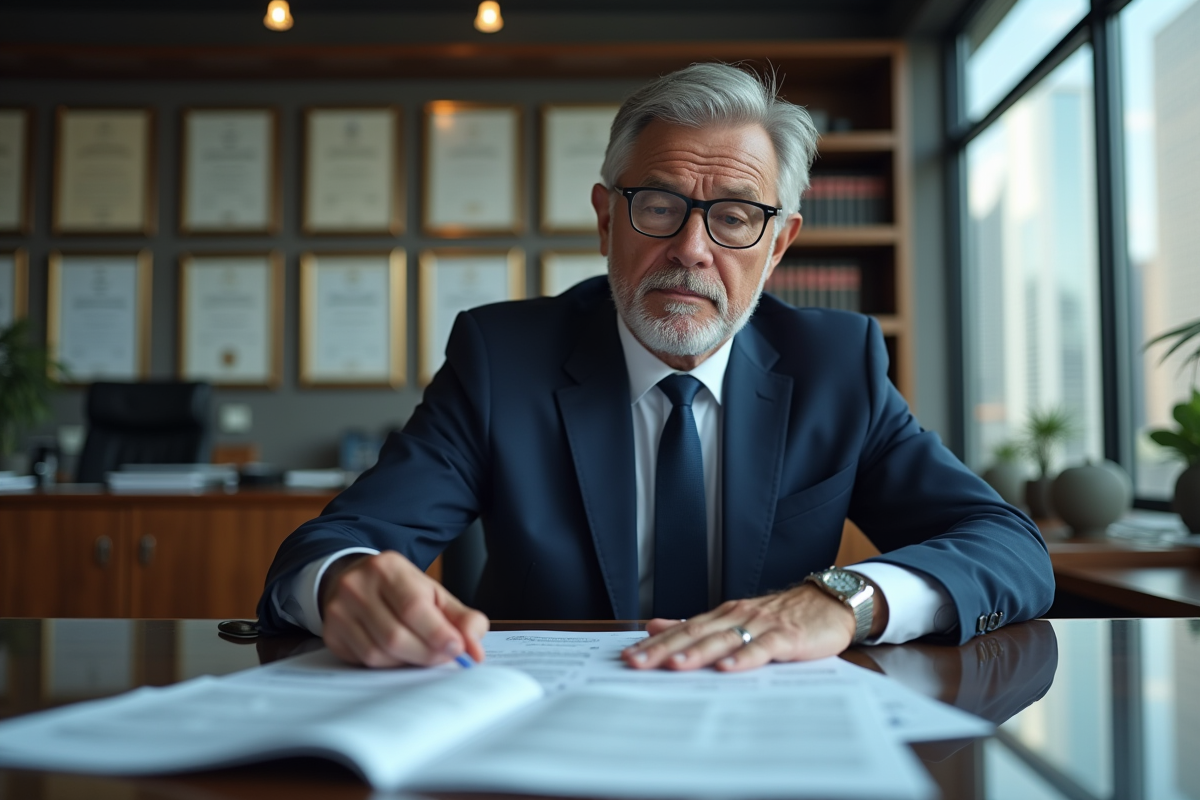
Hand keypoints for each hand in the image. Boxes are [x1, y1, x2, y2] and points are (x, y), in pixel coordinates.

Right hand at [320, 551, 488, 667]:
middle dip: (426, 653)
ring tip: (422, 654)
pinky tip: (398, 655)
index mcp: (388, 567)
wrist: (354, 580)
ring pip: (378, 653)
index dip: (437, 633)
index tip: (458, 649)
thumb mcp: (434, 594)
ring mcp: (339, 609)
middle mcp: (358, 585)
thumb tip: (475, 649)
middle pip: (395, 635)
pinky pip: (363, 661)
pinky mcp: (331, 633)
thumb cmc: (401, 591)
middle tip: (444, 657)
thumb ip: (461, 619)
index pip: (414, 607)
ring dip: (407, 661)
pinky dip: (388, 664)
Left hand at [621, 582, 884, 671]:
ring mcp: (761, 626)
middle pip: (695, 634)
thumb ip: (697, 625)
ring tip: (674, 666)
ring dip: (697, 653)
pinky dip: (744, 658)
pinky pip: (763, 649)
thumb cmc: (782, 618)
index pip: (682, 629)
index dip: (655, 644)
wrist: (829, 603)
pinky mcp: (787, 637)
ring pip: (723, 639)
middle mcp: (736, 617)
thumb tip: (655, 625)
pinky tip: (727, 668)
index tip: (628, 657)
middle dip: (664, 650)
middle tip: (636, 663)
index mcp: (722, 615)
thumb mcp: (735, 620)